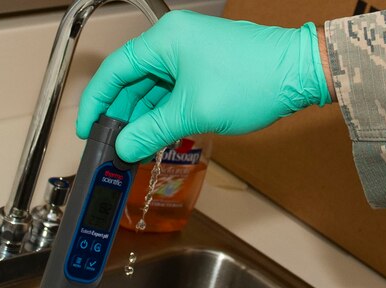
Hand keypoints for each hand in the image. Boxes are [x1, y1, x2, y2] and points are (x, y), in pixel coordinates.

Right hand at [76, 10, 331, 162]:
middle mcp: (174, 42)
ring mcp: (191, 53)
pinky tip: (157, 136)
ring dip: (143, 118)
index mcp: (164, 40)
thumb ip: (153, 131)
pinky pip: (174, 91)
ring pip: (154, 88)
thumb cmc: (254, 81)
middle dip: (120, 115)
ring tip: (133, 148)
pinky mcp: (206, 67)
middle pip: (132, 80)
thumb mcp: (194, 112)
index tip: (86, 129)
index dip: (96, 103)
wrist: (299, 73)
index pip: (115, 71)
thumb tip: (125, 147)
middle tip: (110, 146)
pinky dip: (164, 114)